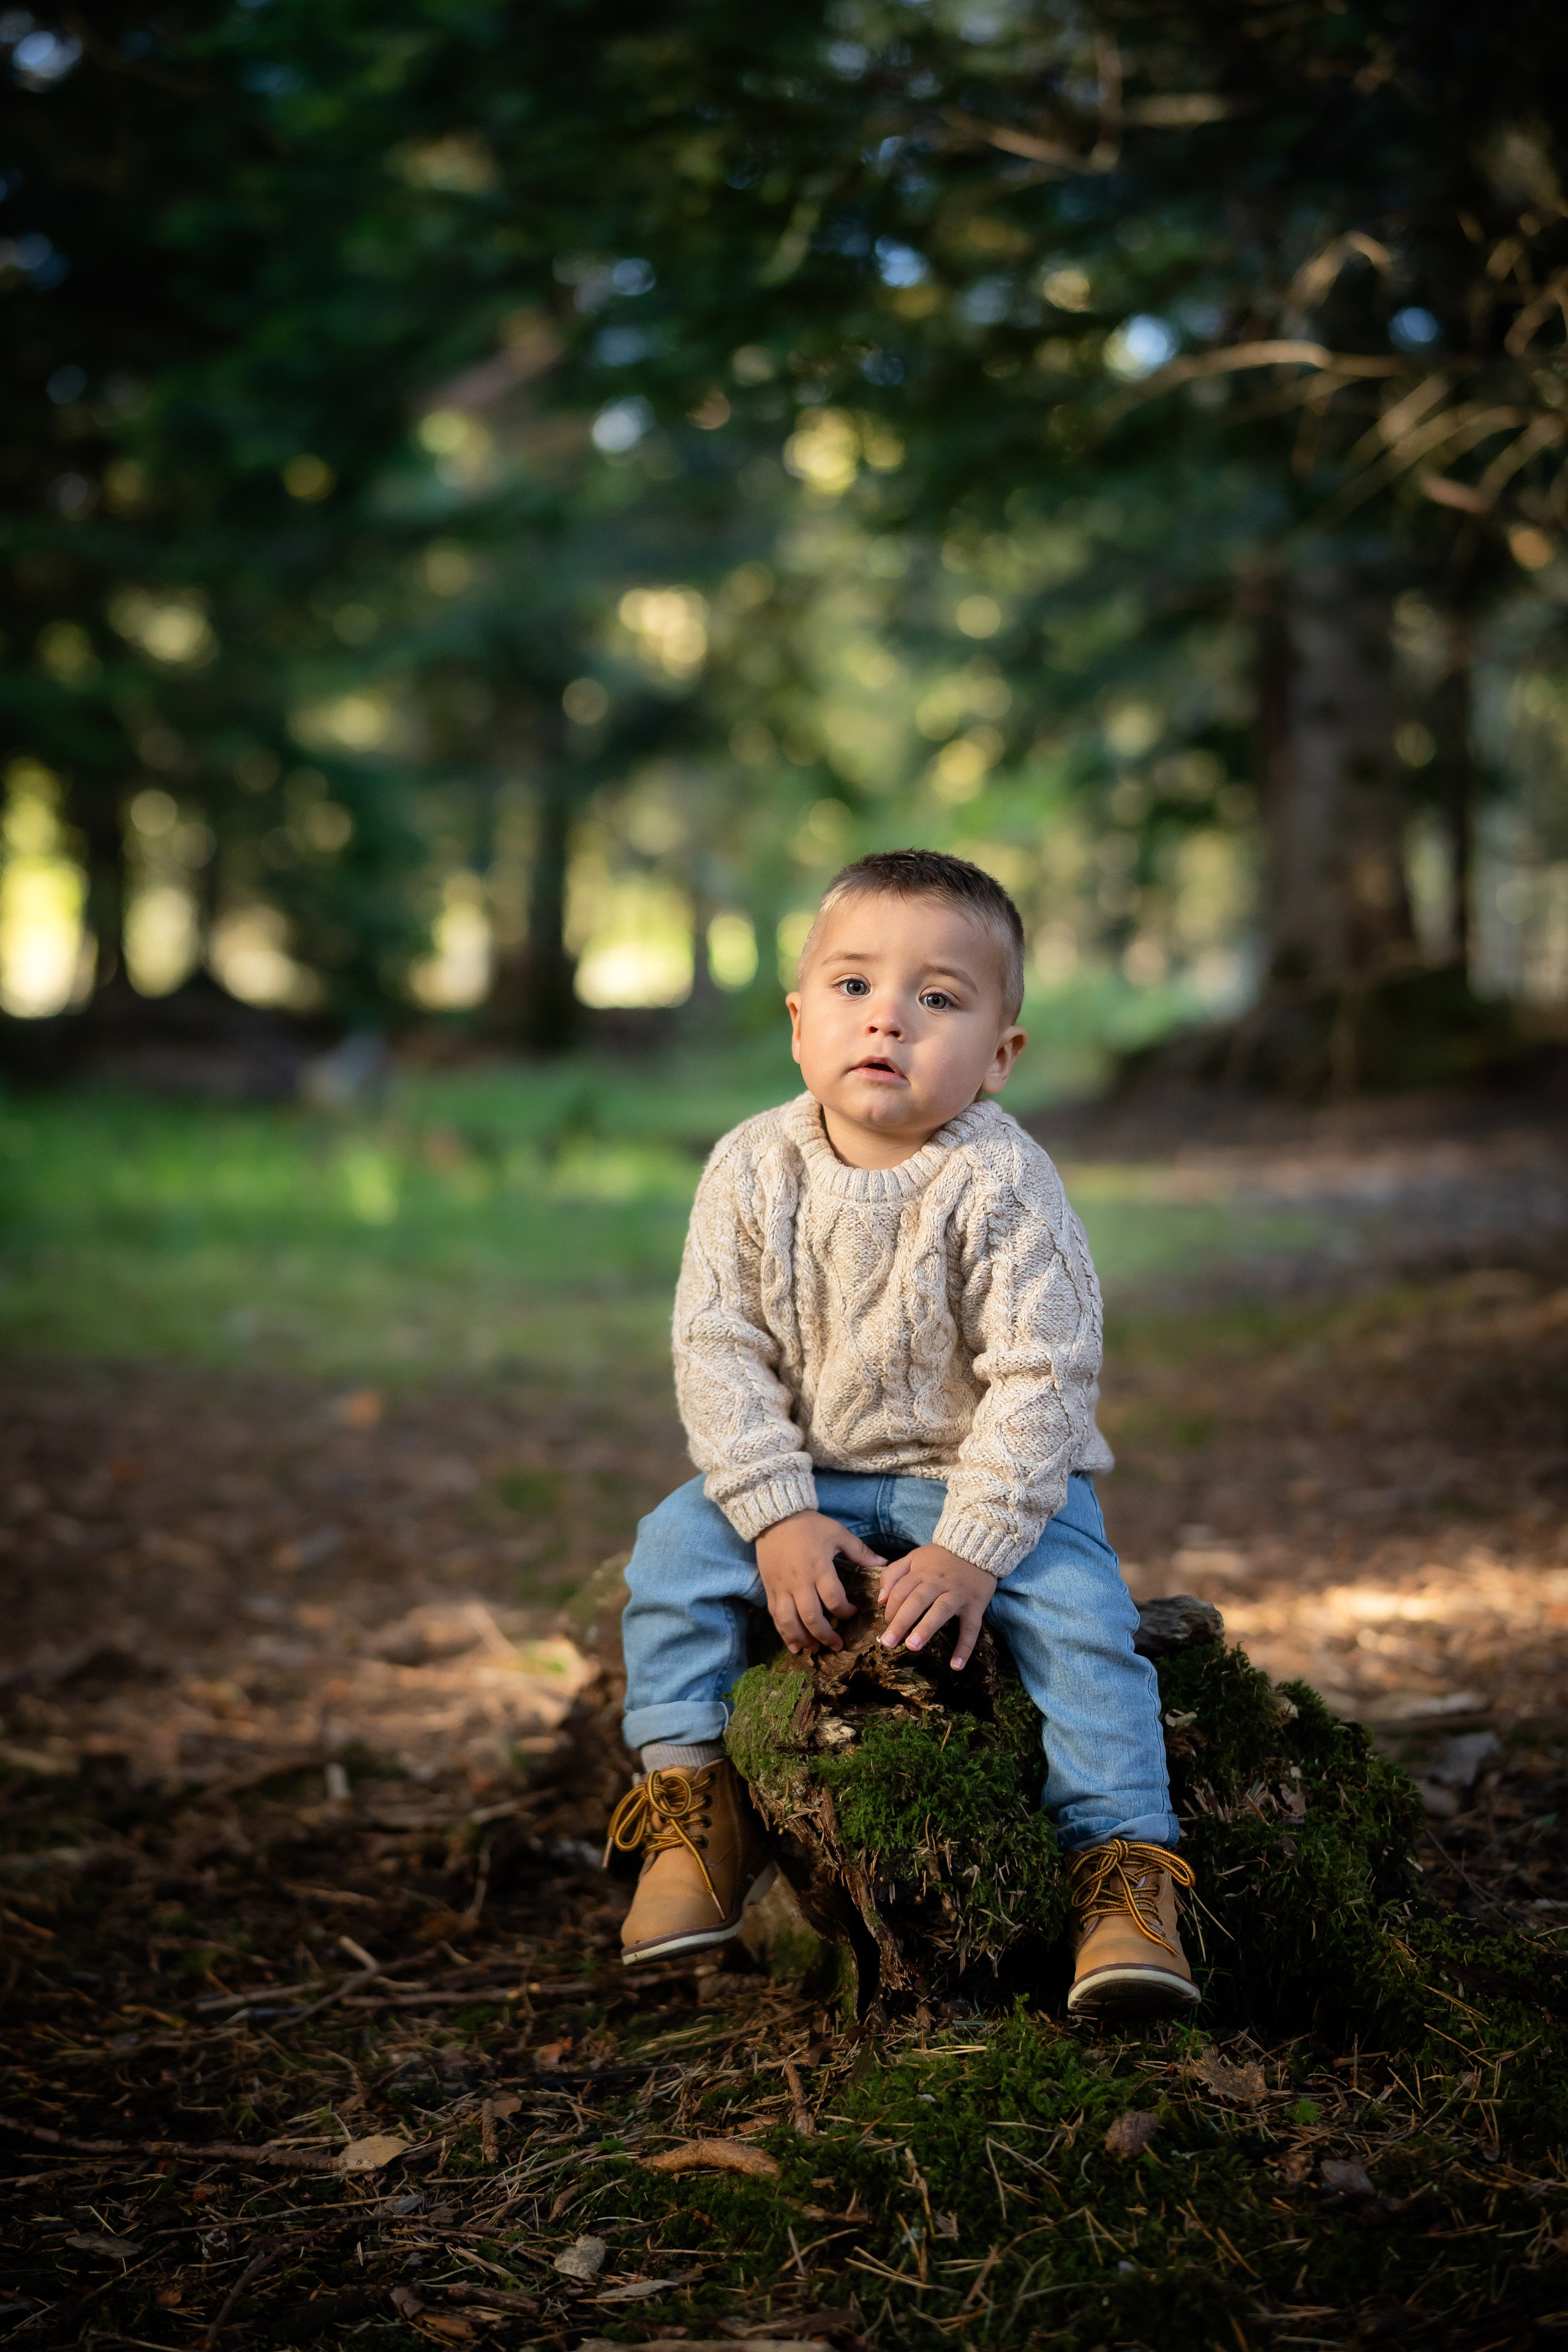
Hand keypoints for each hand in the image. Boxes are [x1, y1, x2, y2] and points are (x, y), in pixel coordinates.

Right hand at [755, 1511, 883, 1655]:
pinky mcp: (769, 1589)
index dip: (845, 1611)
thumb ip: (859, 1551)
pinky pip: (775, 1616)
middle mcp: (799, 1582)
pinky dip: (783, 1633)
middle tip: (837, 1645)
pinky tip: (792, 1645)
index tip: (853, 1613)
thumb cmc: (809, 1525)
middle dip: (825, 1635)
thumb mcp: (837, 1533)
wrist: (775, 1517)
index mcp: (819, 1568)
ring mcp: (782, 1587)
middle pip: (812, 1617)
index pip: (834, 1599)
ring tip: (814, 1650)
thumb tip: (883, 1563)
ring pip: (790, 1621)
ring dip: (802, 1639)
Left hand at [877, 1543, 993, 1670]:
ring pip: (941, 1611)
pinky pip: (972, 1627)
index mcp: (921, 1572)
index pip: (901, 1590)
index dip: (891, 1608)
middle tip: (888, 1642)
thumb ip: (893, 1574)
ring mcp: (958, 1594)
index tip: (886, 1625)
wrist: (977, 1547)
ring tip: (912, 1646)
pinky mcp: (976, 1605)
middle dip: (901, 1621)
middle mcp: (938, 1583)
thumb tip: (880, 1598)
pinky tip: (956, 1665)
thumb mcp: (914, 1557)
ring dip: (926, 1628)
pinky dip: (965, 1647)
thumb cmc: (941, 1558)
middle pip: (917, 1601)